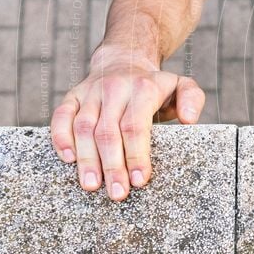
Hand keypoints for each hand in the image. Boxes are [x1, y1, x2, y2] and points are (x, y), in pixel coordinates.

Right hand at [50, 46, 205, 201]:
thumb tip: (190, 120)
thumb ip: (192, 98)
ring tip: (91, 186)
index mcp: (143, 88)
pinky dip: (60, 137)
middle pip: (109, 132)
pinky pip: (61, 116)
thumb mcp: (181, 84)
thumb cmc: (156, 85)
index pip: (136, 126)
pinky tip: (68, 159)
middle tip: (117, 193)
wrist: (125, 59)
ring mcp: (91, 92)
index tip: (139, 180)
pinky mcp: (73, 96)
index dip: (136, 155)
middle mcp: (114, 89)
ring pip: (83, 127)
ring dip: (87, 159)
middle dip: (112, 165)